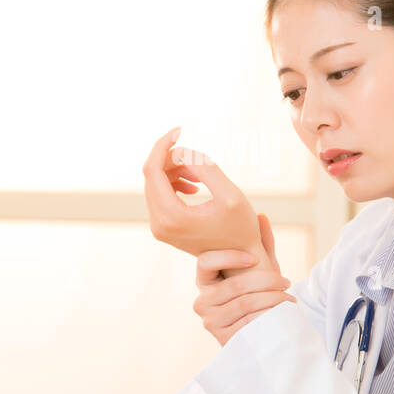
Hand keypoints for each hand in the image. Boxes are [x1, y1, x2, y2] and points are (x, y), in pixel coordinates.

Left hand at [143, 127, 262, 263]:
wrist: (241, 262)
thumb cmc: (241, 229)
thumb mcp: (230, 195)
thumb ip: (205, 168)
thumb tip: (180, 151)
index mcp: (171, 216)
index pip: (152, 170)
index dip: (163, 145)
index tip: (180, 131)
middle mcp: (159, 224)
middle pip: (152, 176)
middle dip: (172, 158)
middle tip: (197, 154)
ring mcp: (159, 228)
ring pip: (156, 184)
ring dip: (176, 171)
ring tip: (201, 175)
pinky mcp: (163, 228)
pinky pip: (160, 196)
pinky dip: (174, 183)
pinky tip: (194, 186)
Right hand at [193, 214, 293, 345]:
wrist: (258, 333)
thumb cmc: (256, 296)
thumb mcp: (258, 270)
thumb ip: (260, 244)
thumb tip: (261, 216)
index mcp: (204, 280)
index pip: (205, 262)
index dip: (228, 257)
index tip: (253, 258)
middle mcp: (202, 301)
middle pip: (234, 286)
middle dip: (266, 281)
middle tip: (286, 281)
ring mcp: (211, 321)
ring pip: (244, 303)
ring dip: (272, 298)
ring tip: (288, 297)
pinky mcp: (223, 338)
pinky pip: (249, 322)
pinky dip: (269, 314)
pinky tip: (283, 311)